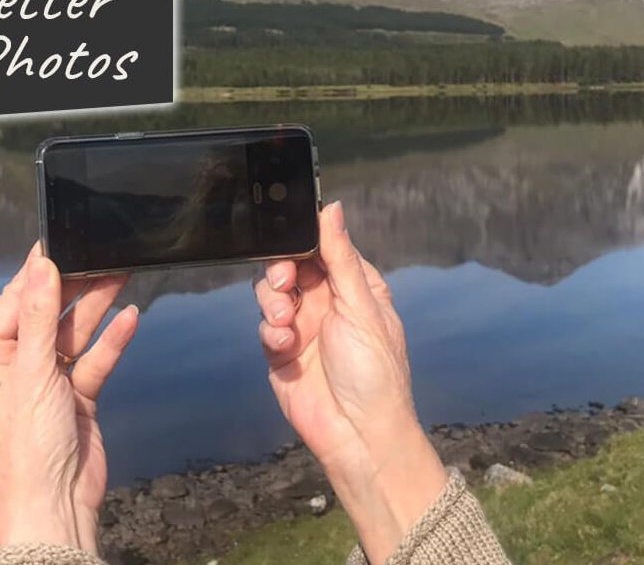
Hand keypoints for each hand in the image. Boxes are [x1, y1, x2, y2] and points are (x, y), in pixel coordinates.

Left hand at [0, 244, 138, 553]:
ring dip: (97, 307)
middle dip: (75, 286)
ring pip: (75, 334)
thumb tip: (43, 266)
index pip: (15, 303)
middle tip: (102, 253)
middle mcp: (15, 367)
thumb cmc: (26, 447)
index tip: (60, 240)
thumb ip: (42, 318)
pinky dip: (112, 341)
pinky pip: (95, 360)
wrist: (54, 504)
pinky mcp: (77, 397)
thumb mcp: (32, 373)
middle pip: (49, 314)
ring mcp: (48, 382)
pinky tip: (129, 318)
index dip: (38, 272)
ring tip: (121, 273)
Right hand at [255, 202, 446, 563]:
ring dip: (273, 301)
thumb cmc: (376, 373)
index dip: (303, 239)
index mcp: (355, 286)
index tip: (289, 235)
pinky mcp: (283, 352)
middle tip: (285, 282)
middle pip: (290, 265)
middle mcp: (328, 302)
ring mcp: (304, 327)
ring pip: (272, 293)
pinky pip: (267, 328)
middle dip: (281, 269)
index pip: (323, 247)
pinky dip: (271, 332)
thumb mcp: (361, 308)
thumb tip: (332, 210)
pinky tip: (285, 346)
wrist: (359, 434)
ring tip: (285, 322)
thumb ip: (341, 258)